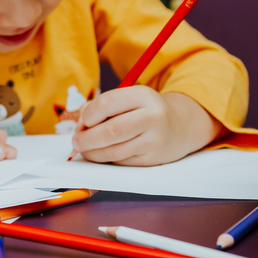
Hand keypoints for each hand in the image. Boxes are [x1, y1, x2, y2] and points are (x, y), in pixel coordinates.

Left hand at [71, 87, 222, 165]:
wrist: (181, 126)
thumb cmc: (144, 110)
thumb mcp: (128, 98)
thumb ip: (101, 107)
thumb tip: (80, 126)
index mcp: (143, 95)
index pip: (106, 104)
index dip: (88, 115)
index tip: (84, 121)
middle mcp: (152, 117)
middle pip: (109, 131)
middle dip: (86, 139)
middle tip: (76, 141)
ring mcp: (154, 140)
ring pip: (113, 151)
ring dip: (92, 152)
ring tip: (86, 149)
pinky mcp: (153, 159)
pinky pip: (121, 161)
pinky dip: (107, 159)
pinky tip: (104, 153)